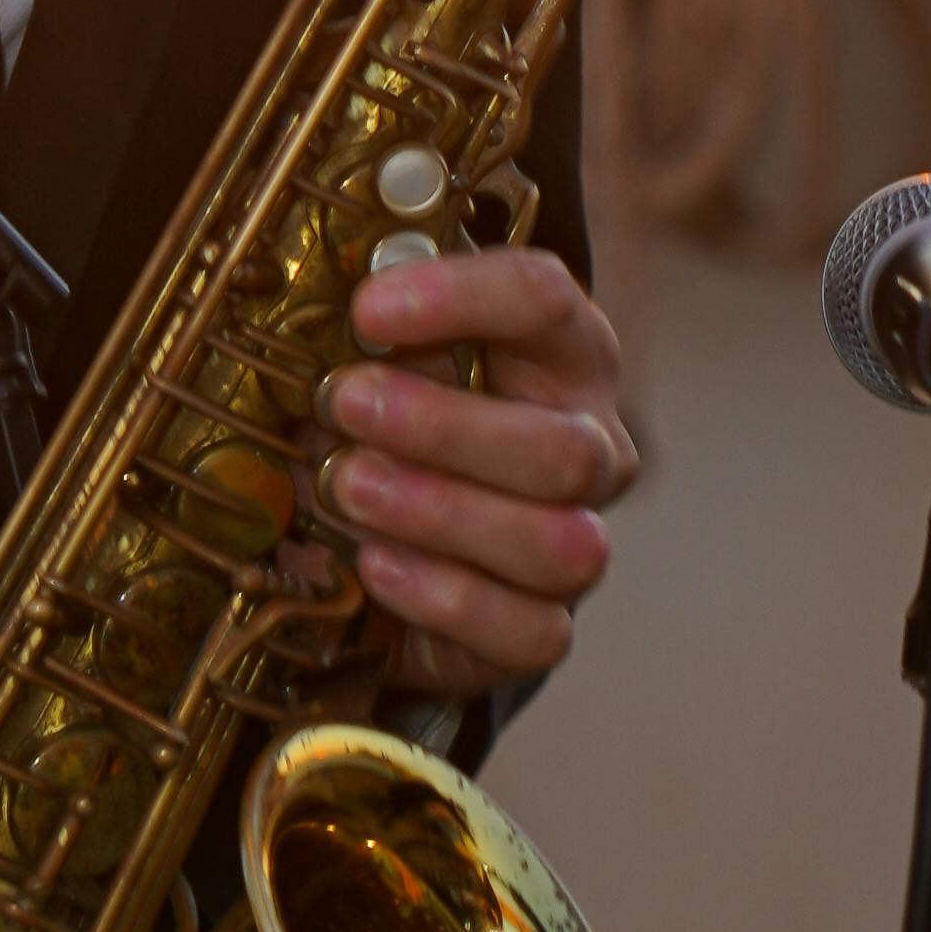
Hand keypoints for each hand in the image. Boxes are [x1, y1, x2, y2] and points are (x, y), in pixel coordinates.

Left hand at [319, 244, 637, 695]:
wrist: (394, 533)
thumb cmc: (397, 412)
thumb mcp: (385, 354)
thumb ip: (378, 330)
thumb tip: (338, 310)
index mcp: (563, 351)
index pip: (545, 301)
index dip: (461, 297)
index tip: (367, 310)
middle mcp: (592, 445)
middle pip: (563, 449)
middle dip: (443, 429)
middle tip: (345, 404)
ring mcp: (579, 542)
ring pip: (557, 546)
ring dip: (440, 513)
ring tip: (346, 486)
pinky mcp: (545, 628)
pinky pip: (530, 634)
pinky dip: (445, 599)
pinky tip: (375, 563)